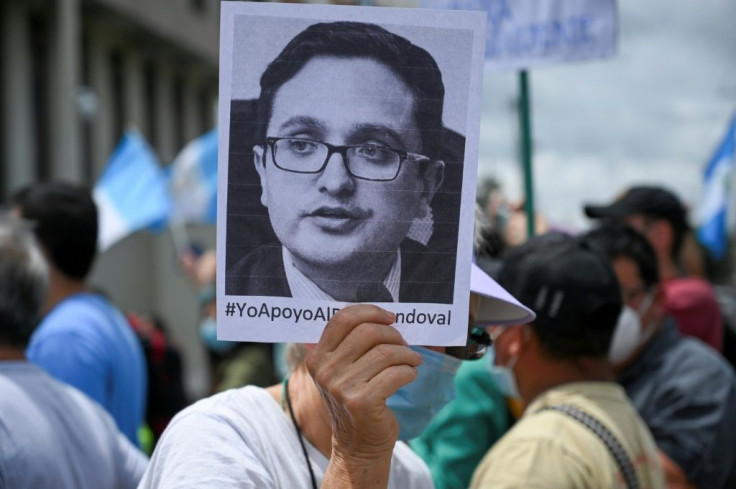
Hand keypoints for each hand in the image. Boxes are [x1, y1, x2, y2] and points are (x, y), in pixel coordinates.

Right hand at [307, 305, 421, 480]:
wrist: (357, 446)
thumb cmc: (355, 401)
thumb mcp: (341, 372)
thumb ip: (350, 345)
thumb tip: (383, 316)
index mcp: (317, 358)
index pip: (342, 319)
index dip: (370, 312)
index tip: (390, 317)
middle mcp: (325, 371)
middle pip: (367, 332)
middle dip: (393, 335)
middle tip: (404, 345)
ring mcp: (341, 388)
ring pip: (385, 352)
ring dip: (406, 354)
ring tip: (412, 361)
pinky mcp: (362, 402)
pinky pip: (395, 373)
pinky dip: (409, 371)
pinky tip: (410, 375)